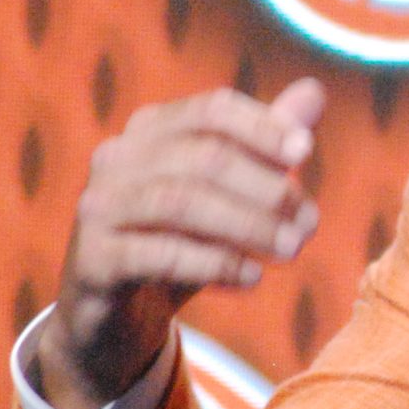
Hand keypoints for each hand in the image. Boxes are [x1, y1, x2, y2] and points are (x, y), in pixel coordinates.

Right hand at [33, 79, 326, 408]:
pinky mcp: (94, 260)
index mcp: (149, 130)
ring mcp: (99, 208)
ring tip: (292, 249)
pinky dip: (214, 263)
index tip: (304, 153)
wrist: (115, 317)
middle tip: (309, 223)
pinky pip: (160, 255)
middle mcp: (117, 159)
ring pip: (181, 202)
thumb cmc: (178, 243)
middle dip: (265, 188)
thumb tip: (314, 91)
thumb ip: (263, 146)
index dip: (262, 127)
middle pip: (203, 157)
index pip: (212, 111)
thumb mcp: (225, 195)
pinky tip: (252, 277)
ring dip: (248, 225)